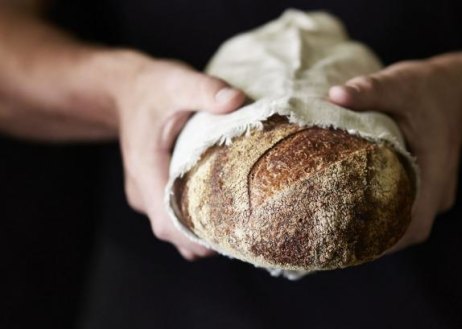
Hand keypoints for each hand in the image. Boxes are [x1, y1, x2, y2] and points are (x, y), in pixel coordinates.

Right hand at [111, 52, 245, 259]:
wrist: (126, 89)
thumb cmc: (151, 86)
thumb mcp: (176, 81)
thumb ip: (204, 90)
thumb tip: (235, 101)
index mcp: (144, 169)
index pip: (166, 221)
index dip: (194, 238)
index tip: (228, 241)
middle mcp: (142, 190)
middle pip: (173, 231)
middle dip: (206, 240)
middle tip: (246, 235)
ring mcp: (148, 193)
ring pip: (174, 227)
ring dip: (202, 233)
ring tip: (241, 227)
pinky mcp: (156, 191)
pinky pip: (176, 215)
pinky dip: (197, 221)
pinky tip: (226, 215)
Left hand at [329, 59, 461, 250]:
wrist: (458, 90)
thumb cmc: (428, 88)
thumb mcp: (399, 84)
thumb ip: (369, 90)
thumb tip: (334, 96)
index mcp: (435, 173)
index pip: (412, 225)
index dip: (383, 242)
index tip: (347, 246)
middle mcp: (438, 192)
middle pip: (404, 234)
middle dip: (370, 242)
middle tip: (329, 241)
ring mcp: (435, 194)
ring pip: (404, 226)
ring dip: (375, 233)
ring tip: (335, 231)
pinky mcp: (427, 190)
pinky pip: (404, 212)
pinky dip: (382, 218)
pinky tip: (352, 213)